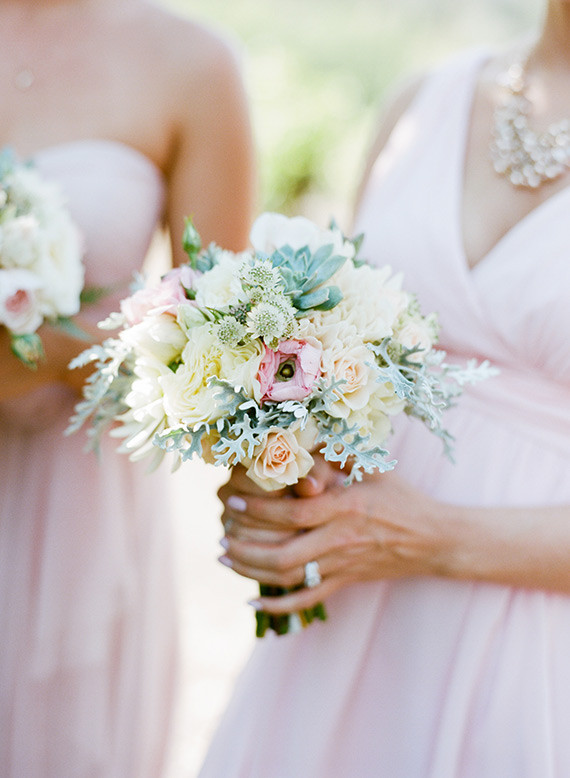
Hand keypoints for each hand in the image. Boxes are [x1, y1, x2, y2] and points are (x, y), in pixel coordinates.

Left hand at [218, 456, 449, 614]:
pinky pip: (307, 600)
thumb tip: (293, 448)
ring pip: (289, 579)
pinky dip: (278, 606)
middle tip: (221, 537)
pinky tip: (253, 602)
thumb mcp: (371, 468)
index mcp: (346, 508)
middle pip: (283, 554)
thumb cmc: (400, 497)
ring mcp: (342, 566)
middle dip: (245, 548)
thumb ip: (333, 458)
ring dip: (251, 572)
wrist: (433, 538)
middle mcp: (341, 540)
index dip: (258, 510)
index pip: (293, 513)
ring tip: (225, 559)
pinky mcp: (345, 583)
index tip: (231, 503)